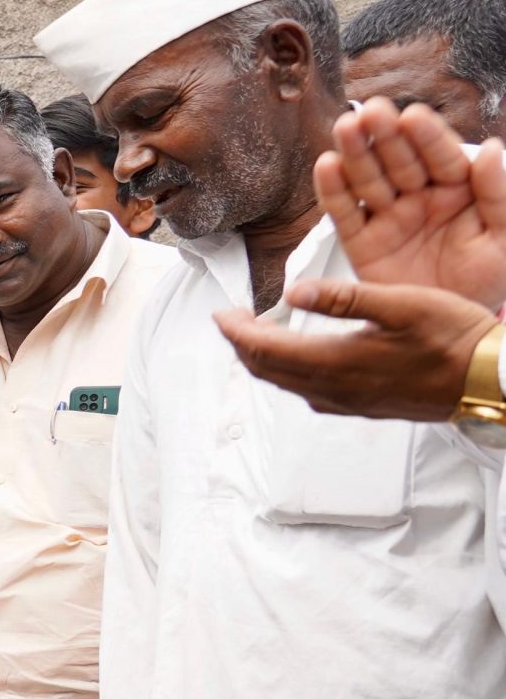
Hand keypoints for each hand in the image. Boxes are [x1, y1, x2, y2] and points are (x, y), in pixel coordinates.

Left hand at [215, 277, 494, 421]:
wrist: (491, 381)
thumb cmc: (455, 338)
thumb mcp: (401, 304)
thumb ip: (345, 298)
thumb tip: (294, 291)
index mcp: (336, 362)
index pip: (265, 349)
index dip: (236, 332)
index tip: (221, 313)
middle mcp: (334, 390)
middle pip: (268, 371)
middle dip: (243, 345)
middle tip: (231, 321)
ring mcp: (348, 402)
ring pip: (287, 384)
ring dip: (265, 360)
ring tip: (256, 335)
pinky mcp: (363, 407)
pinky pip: (310, 392)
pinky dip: (291, 372)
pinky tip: (299, 358)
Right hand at [323, 98, 505, 310]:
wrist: (455, 331)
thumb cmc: (489, 278)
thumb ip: (500, 194)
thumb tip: (489, 149)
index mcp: (458, 188)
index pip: (441, 155)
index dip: (427, 136)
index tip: (413, 116)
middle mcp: (419, 196)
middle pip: (399, 159)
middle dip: (384, 135)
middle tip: (371, 111)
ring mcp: (388, 217)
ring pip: (369, 180)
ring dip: (356, 153)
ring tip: (345, 128)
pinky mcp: (361, 242)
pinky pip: (345, 215)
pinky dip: (334, 191)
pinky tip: (327, 166)